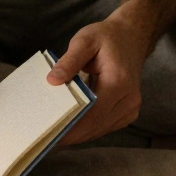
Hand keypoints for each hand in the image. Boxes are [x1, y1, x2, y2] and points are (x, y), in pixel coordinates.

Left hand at [47, 5, 157, 144]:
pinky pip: (104, 126)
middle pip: (95, 125)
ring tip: (53, 135)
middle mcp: (129, 99)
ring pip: (99, 130)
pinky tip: (69, 128)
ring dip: (78, 134)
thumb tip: (52, 81)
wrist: (131, 37)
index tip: (49, 133)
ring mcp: (131, 108)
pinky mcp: (128, 112)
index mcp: (118, 82)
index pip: (92, 113)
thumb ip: (69, 61)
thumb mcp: (84, 41)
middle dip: (70, 134)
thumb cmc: (106, 38)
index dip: (70, 126)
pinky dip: (87, 129)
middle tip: (44, 138)